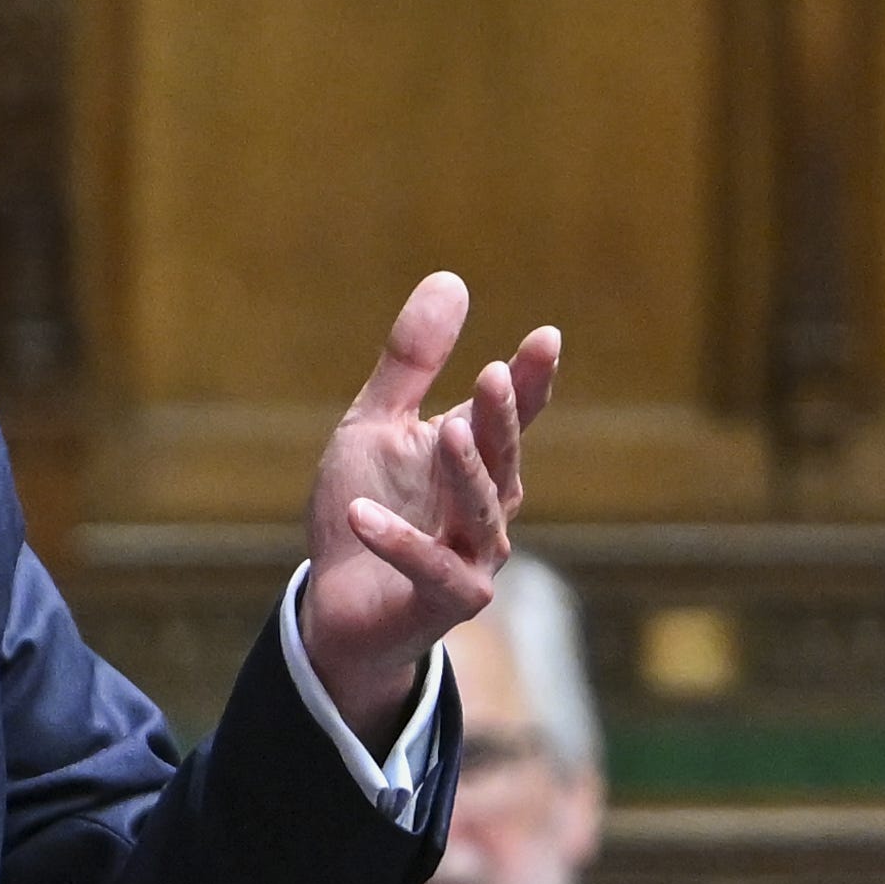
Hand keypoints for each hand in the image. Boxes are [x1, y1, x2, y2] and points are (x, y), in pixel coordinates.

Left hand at [290, 270, 564, 745]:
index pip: (512, 417)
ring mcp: (475, 559)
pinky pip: (428, 567)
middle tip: (494, 374)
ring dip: (465, 473)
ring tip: (447, 431)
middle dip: (502, 419)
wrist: (338, 604)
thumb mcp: (375, 425)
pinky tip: (359, 513)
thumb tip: (451, 279)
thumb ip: (410, 362)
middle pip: (503, 459)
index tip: (546, 338)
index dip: (532, 381)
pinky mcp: (445, 602)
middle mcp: (488, 510)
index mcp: (476, 462)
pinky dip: (397, 541)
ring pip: (481, 512)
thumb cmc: (366, 508)